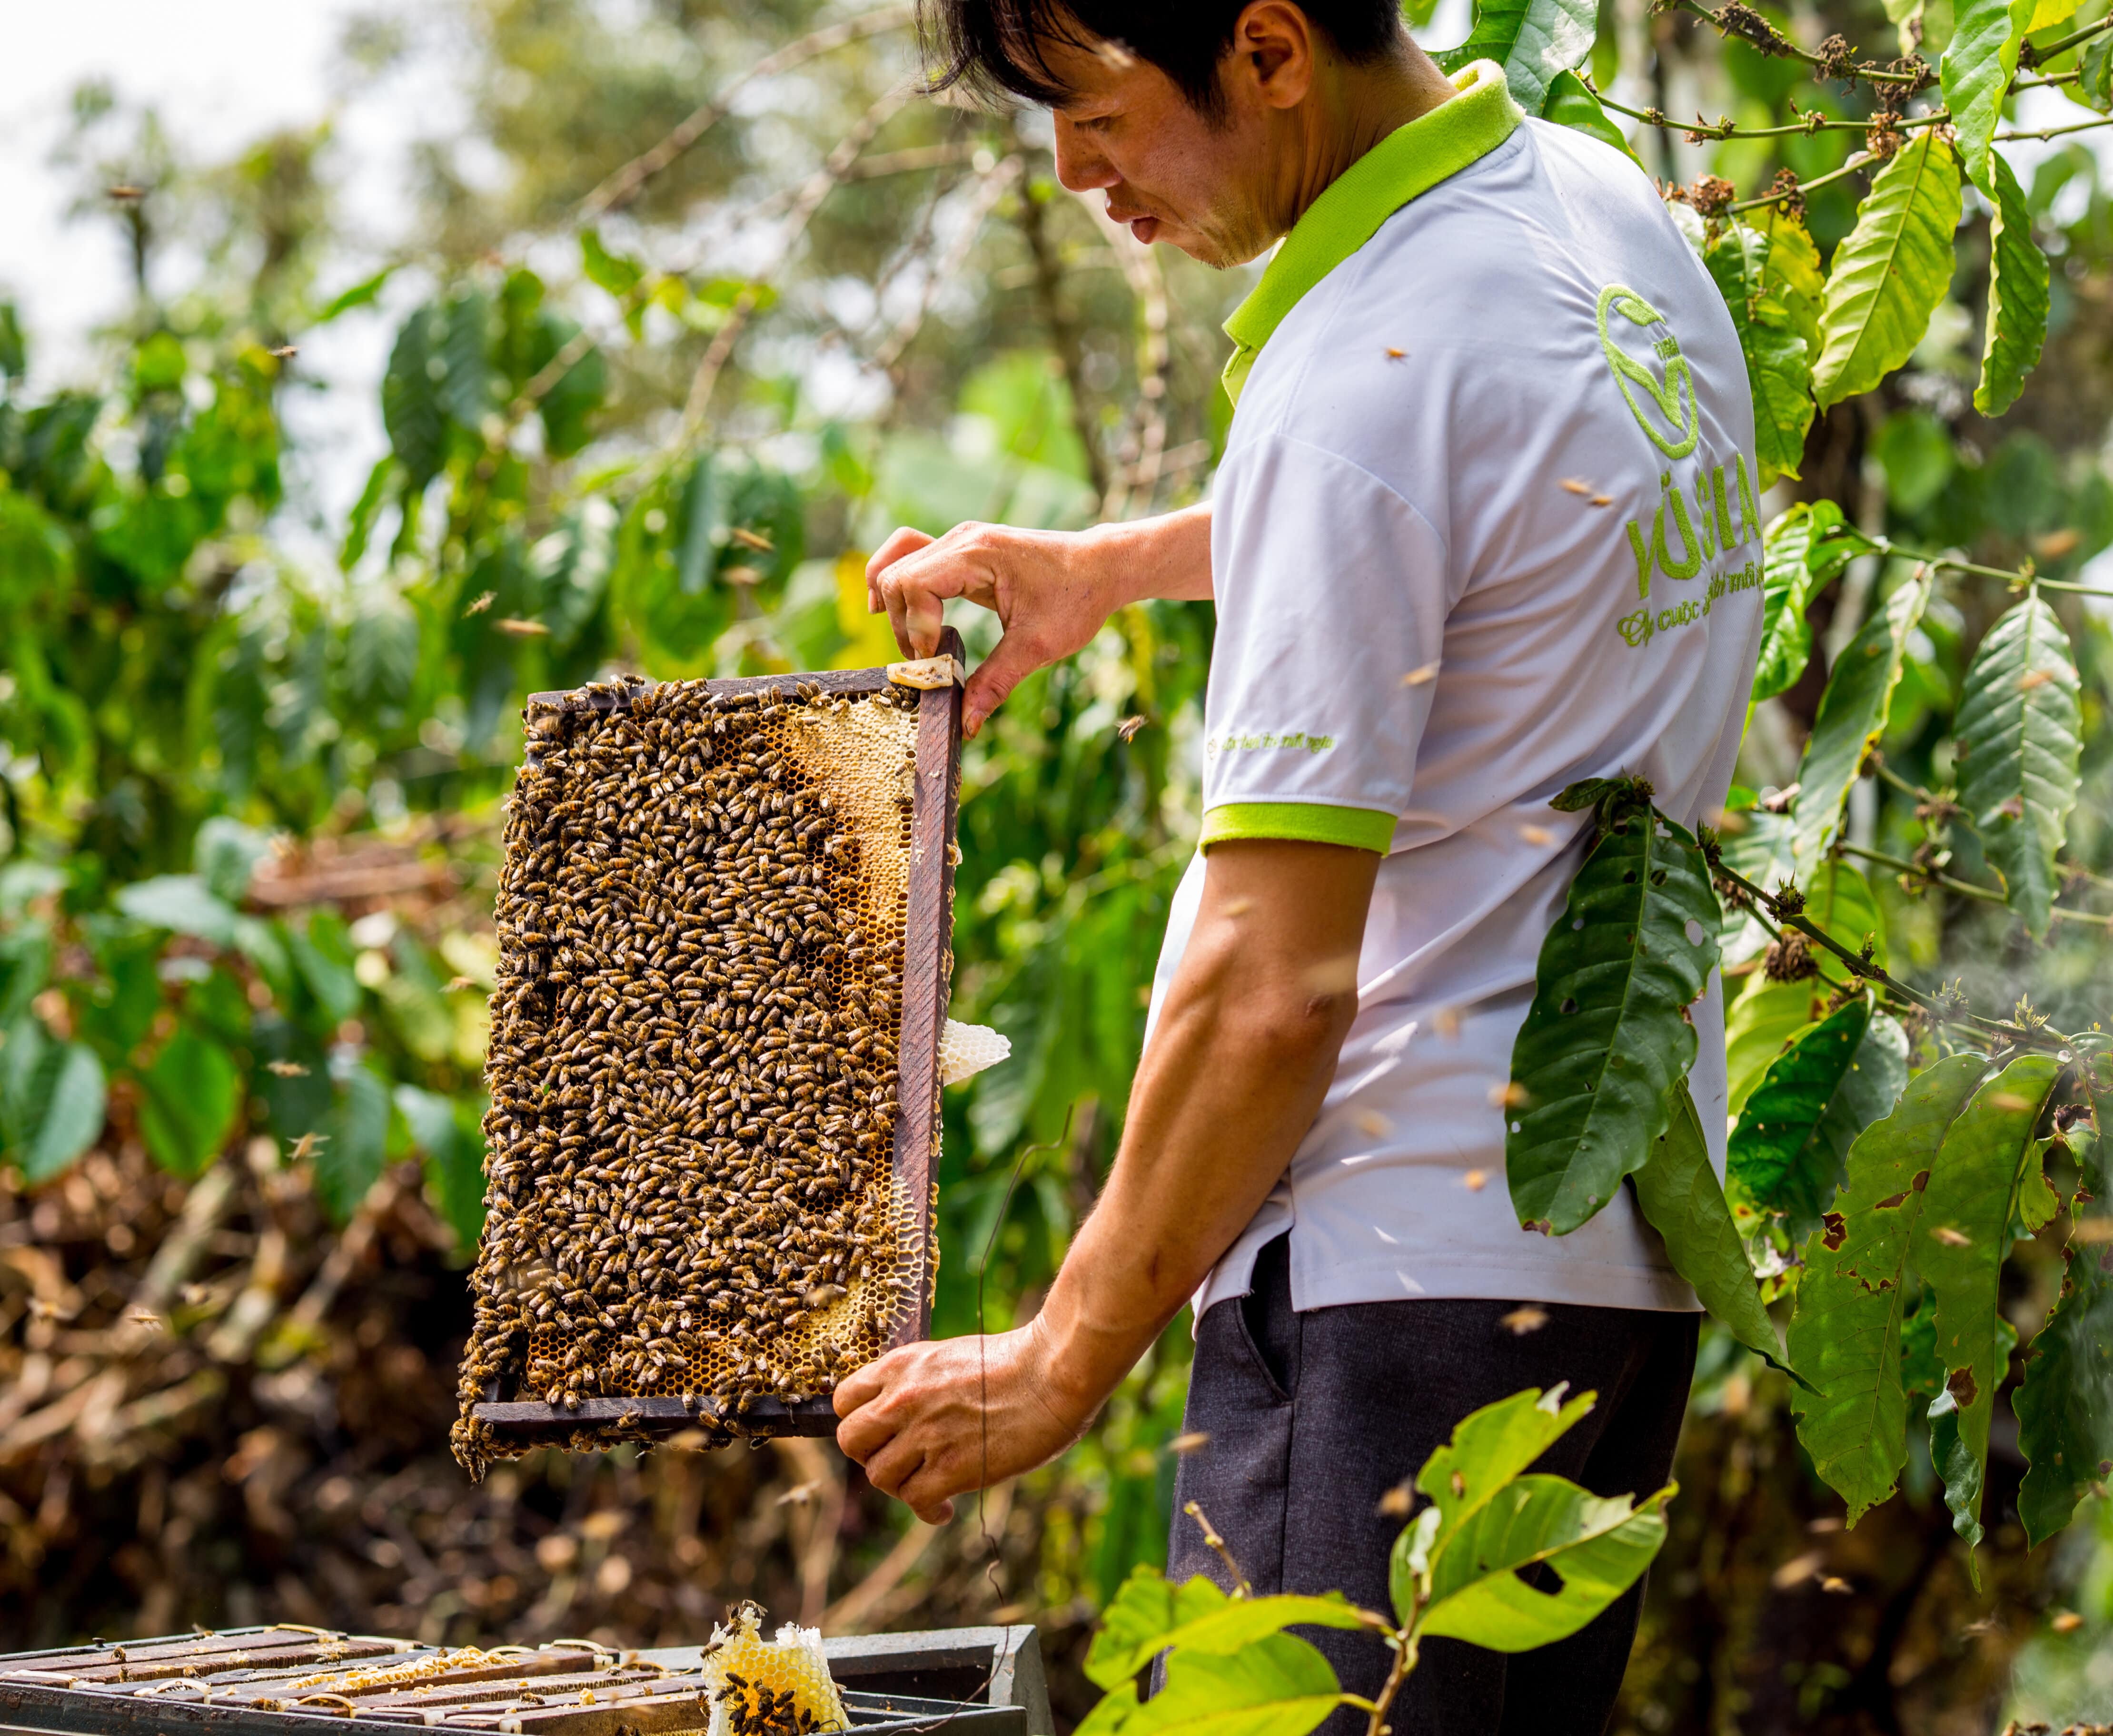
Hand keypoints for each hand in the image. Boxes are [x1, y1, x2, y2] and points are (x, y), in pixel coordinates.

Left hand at [832, 1318, 1097, 1522]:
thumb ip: (919, 1383)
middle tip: (899, 1459)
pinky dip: (927, 1510)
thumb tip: (904, 1413)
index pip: (844, 1399)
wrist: (1052, 1374)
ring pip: (879, 1477)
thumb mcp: (949, 1357)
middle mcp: (904, 1400)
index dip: (859, 1420)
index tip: (881, 1432)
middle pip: (850, 1441)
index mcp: (902, 1366)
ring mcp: (925, 1435)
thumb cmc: (1013, 1362)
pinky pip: (915, 1501)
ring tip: (927, 1485)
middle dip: (870, 1455)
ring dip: (901, 1485)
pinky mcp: (951, 1469)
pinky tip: (944, 1508)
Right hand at [866, 522, 1120, 737]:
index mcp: (978, 553)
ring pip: (896, 561)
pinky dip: (897, 582)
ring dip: (895, 603)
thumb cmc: (1077, 598)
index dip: (916, 626)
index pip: (913, 583)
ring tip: (912, 639)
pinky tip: (894, 611)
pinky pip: (910, 556)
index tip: (937, 656)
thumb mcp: (1039, 646)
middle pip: (896, 575)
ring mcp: (958, 540)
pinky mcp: (960, 550)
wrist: (1101, 566)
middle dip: (904, 623)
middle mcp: (961, 539)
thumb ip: (997, 682)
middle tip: (930, 658)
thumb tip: (966, 723)